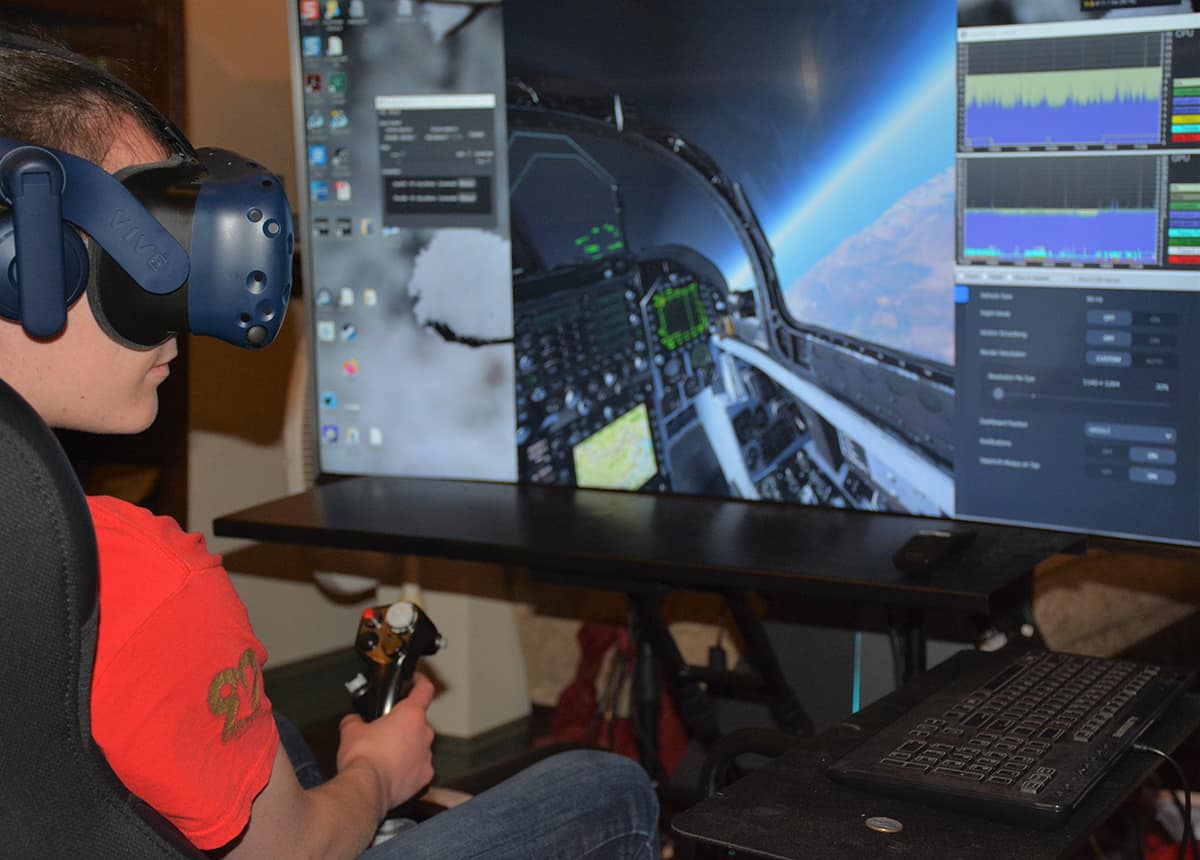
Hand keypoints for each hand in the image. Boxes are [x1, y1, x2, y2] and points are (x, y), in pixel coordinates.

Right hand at [335, 673, 435, 813]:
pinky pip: (419, 766)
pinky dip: (409, 768)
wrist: (367, 789)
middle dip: (403, 726)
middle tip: (386, 731)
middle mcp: (423, 733)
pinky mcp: (425, 776)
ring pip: (419, 745)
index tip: (417, 681)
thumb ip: (355, 720)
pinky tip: (392, 772)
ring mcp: (426, 755)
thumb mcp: (351, 730)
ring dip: (407, 747)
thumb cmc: (364, 758)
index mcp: (410, 715)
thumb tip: (353, 721)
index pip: (424, 690)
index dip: (420, 682)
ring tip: (386, 755)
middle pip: (418, 722)